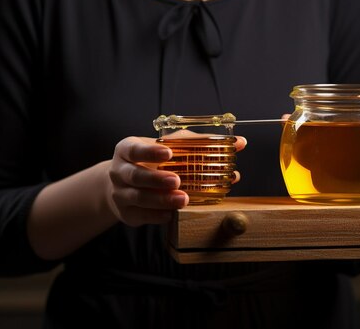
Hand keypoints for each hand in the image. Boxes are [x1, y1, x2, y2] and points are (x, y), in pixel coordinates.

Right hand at [107, 135, 246, 225]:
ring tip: (183, 200)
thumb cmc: (152, 160)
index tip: (168, 152)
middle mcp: (119, 172)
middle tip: (177, 181)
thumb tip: (240, 143)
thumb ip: (199, 143)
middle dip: (157, 179)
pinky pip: (143, 216)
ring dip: (162, 200)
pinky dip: (158, 216)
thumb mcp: (168, 146)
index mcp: (127, 150)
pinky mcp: (127, 214)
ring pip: (139, 198)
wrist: (123, 185)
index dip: (150, 151)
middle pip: (136, 176)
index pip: (135, 149)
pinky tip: (173, 214)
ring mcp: (120, 194)